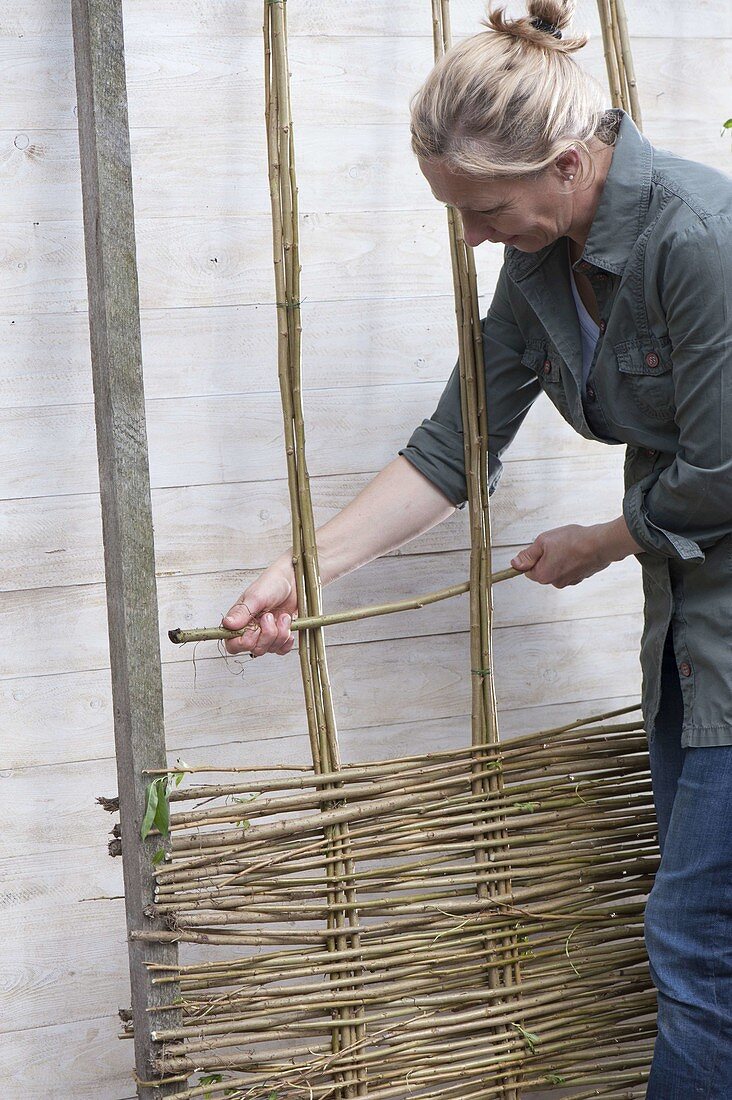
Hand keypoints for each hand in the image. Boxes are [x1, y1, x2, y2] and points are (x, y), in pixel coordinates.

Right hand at [221, 559, 297, 656]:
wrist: (293, 580)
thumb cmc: (271, 584)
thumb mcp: (255, 596)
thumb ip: (242, 612)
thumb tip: (227, 624)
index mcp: (239, 621)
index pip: (233, 645)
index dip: (245, 642)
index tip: (254, 628)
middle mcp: (251, 630)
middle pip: (254, 649)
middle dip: (267, 634)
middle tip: (270, 616)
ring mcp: (265, 634)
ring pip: (270, 649)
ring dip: (280, 633)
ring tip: (282, 616)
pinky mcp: (279, 636)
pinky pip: (282, 650)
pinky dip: (287, 641)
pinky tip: (288, 627)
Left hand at [510, 518, 640, 587]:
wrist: (601, 544)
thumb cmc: (575, 541)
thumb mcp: (543, 541)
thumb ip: (528, 554)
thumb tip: (515, 564)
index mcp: (544, 575)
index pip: (528, 570)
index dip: (532, 557)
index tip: (539, 548)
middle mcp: (556, 582)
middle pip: (543, 570)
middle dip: (546, 557)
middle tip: (555, 544)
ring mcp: (570, 581)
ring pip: (557, 568)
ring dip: (559, 558)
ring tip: (568, 545)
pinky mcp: (581, 576)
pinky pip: (570, 568)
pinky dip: (571, 560)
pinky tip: (576, 550)